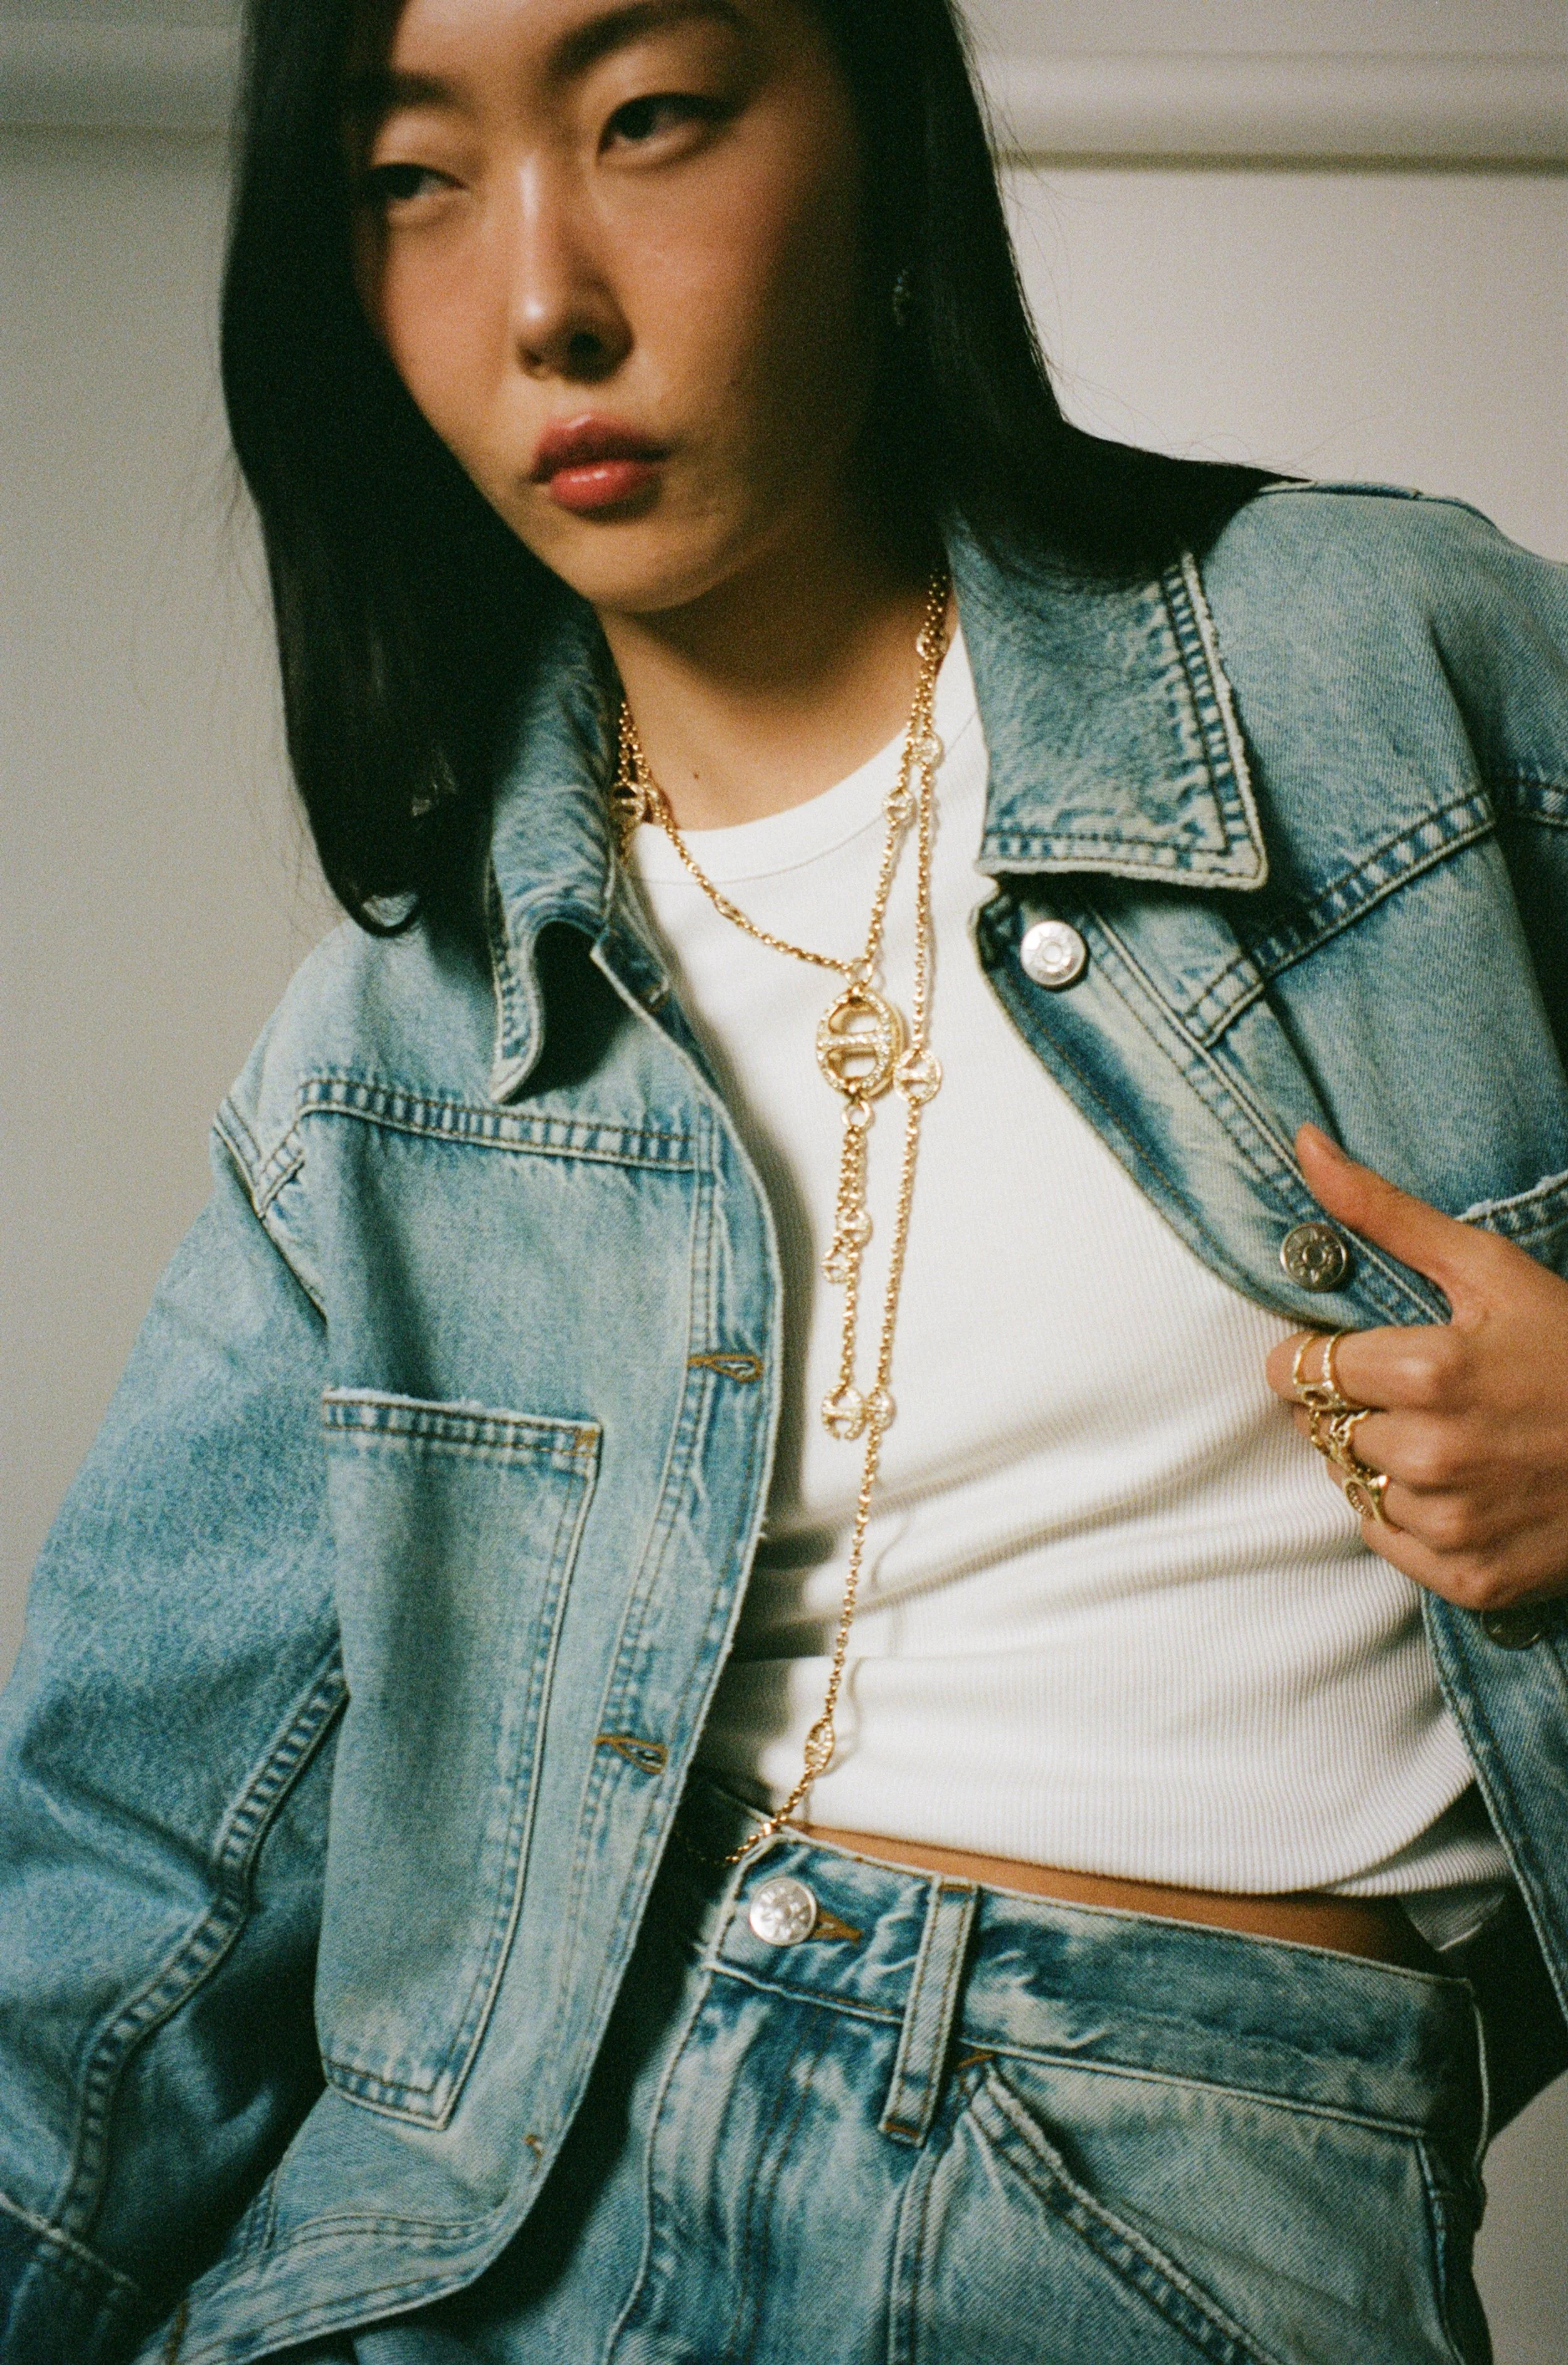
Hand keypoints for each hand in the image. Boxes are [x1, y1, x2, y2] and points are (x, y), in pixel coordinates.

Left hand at [1265, 1126, 1567, 1611]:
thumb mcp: (1487, 1268)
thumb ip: (1385, 1214)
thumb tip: (1304, 1146)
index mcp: (1428, 1373)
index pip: (1299, 1369)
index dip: (1315, 1357)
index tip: (1352, 1353)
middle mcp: (1431, 1454)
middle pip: (1325, 1427)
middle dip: (1354, 1407)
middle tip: (1420, 1394)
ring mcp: (1451, 1522)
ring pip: (1353, 1483)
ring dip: (1380, 1461)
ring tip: (1447, 1436)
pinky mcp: (1469, 1577)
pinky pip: (1387, 1540)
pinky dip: (1408, 1516)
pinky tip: (1459, 1484)